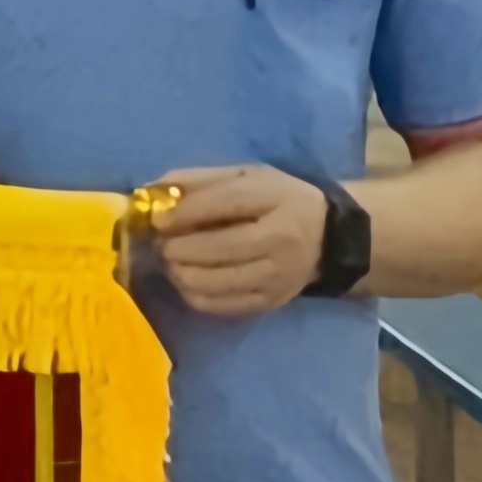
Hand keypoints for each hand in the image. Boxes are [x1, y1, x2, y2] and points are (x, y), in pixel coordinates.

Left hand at [149, 163, 330, 316]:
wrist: (328, 239)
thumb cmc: (279, 201)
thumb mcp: (249, 177)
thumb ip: (201, 179)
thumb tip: (152, 190)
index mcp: (278, 199)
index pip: (225, 203)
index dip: (184, 212)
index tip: (157, 220)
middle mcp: (281, 240)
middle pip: (216, 248)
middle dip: (176, 247)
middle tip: (161, 243)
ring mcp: (277, 276)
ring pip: (212, 282)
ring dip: (179, 272)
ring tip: (172, 261)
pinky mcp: (270, 302)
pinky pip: (218, 304)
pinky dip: (192, 293)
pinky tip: (187, 279)